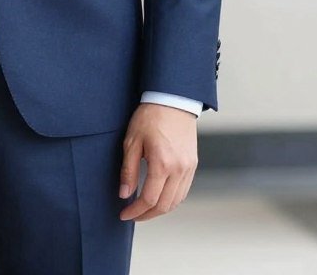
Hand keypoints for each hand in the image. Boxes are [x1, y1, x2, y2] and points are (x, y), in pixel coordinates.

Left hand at [118, 103, 197, 221]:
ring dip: (160, 210)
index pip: (149, 199)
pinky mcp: (193, 165)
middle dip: (146, 215)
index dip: (135, 211)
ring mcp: (189, 168)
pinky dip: (171, 200)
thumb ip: (128, 170)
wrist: (173, 101)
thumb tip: (124, 194)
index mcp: (162, 163)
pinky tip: (159, 198)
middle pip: (164, 205)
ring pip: (176, 201)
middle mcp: (179, 169)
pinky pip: (183, 191)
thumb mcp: (131, 142)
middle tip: (132, 216)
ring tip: (143, 210)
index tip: (123, 214)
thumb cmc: (150, 117)